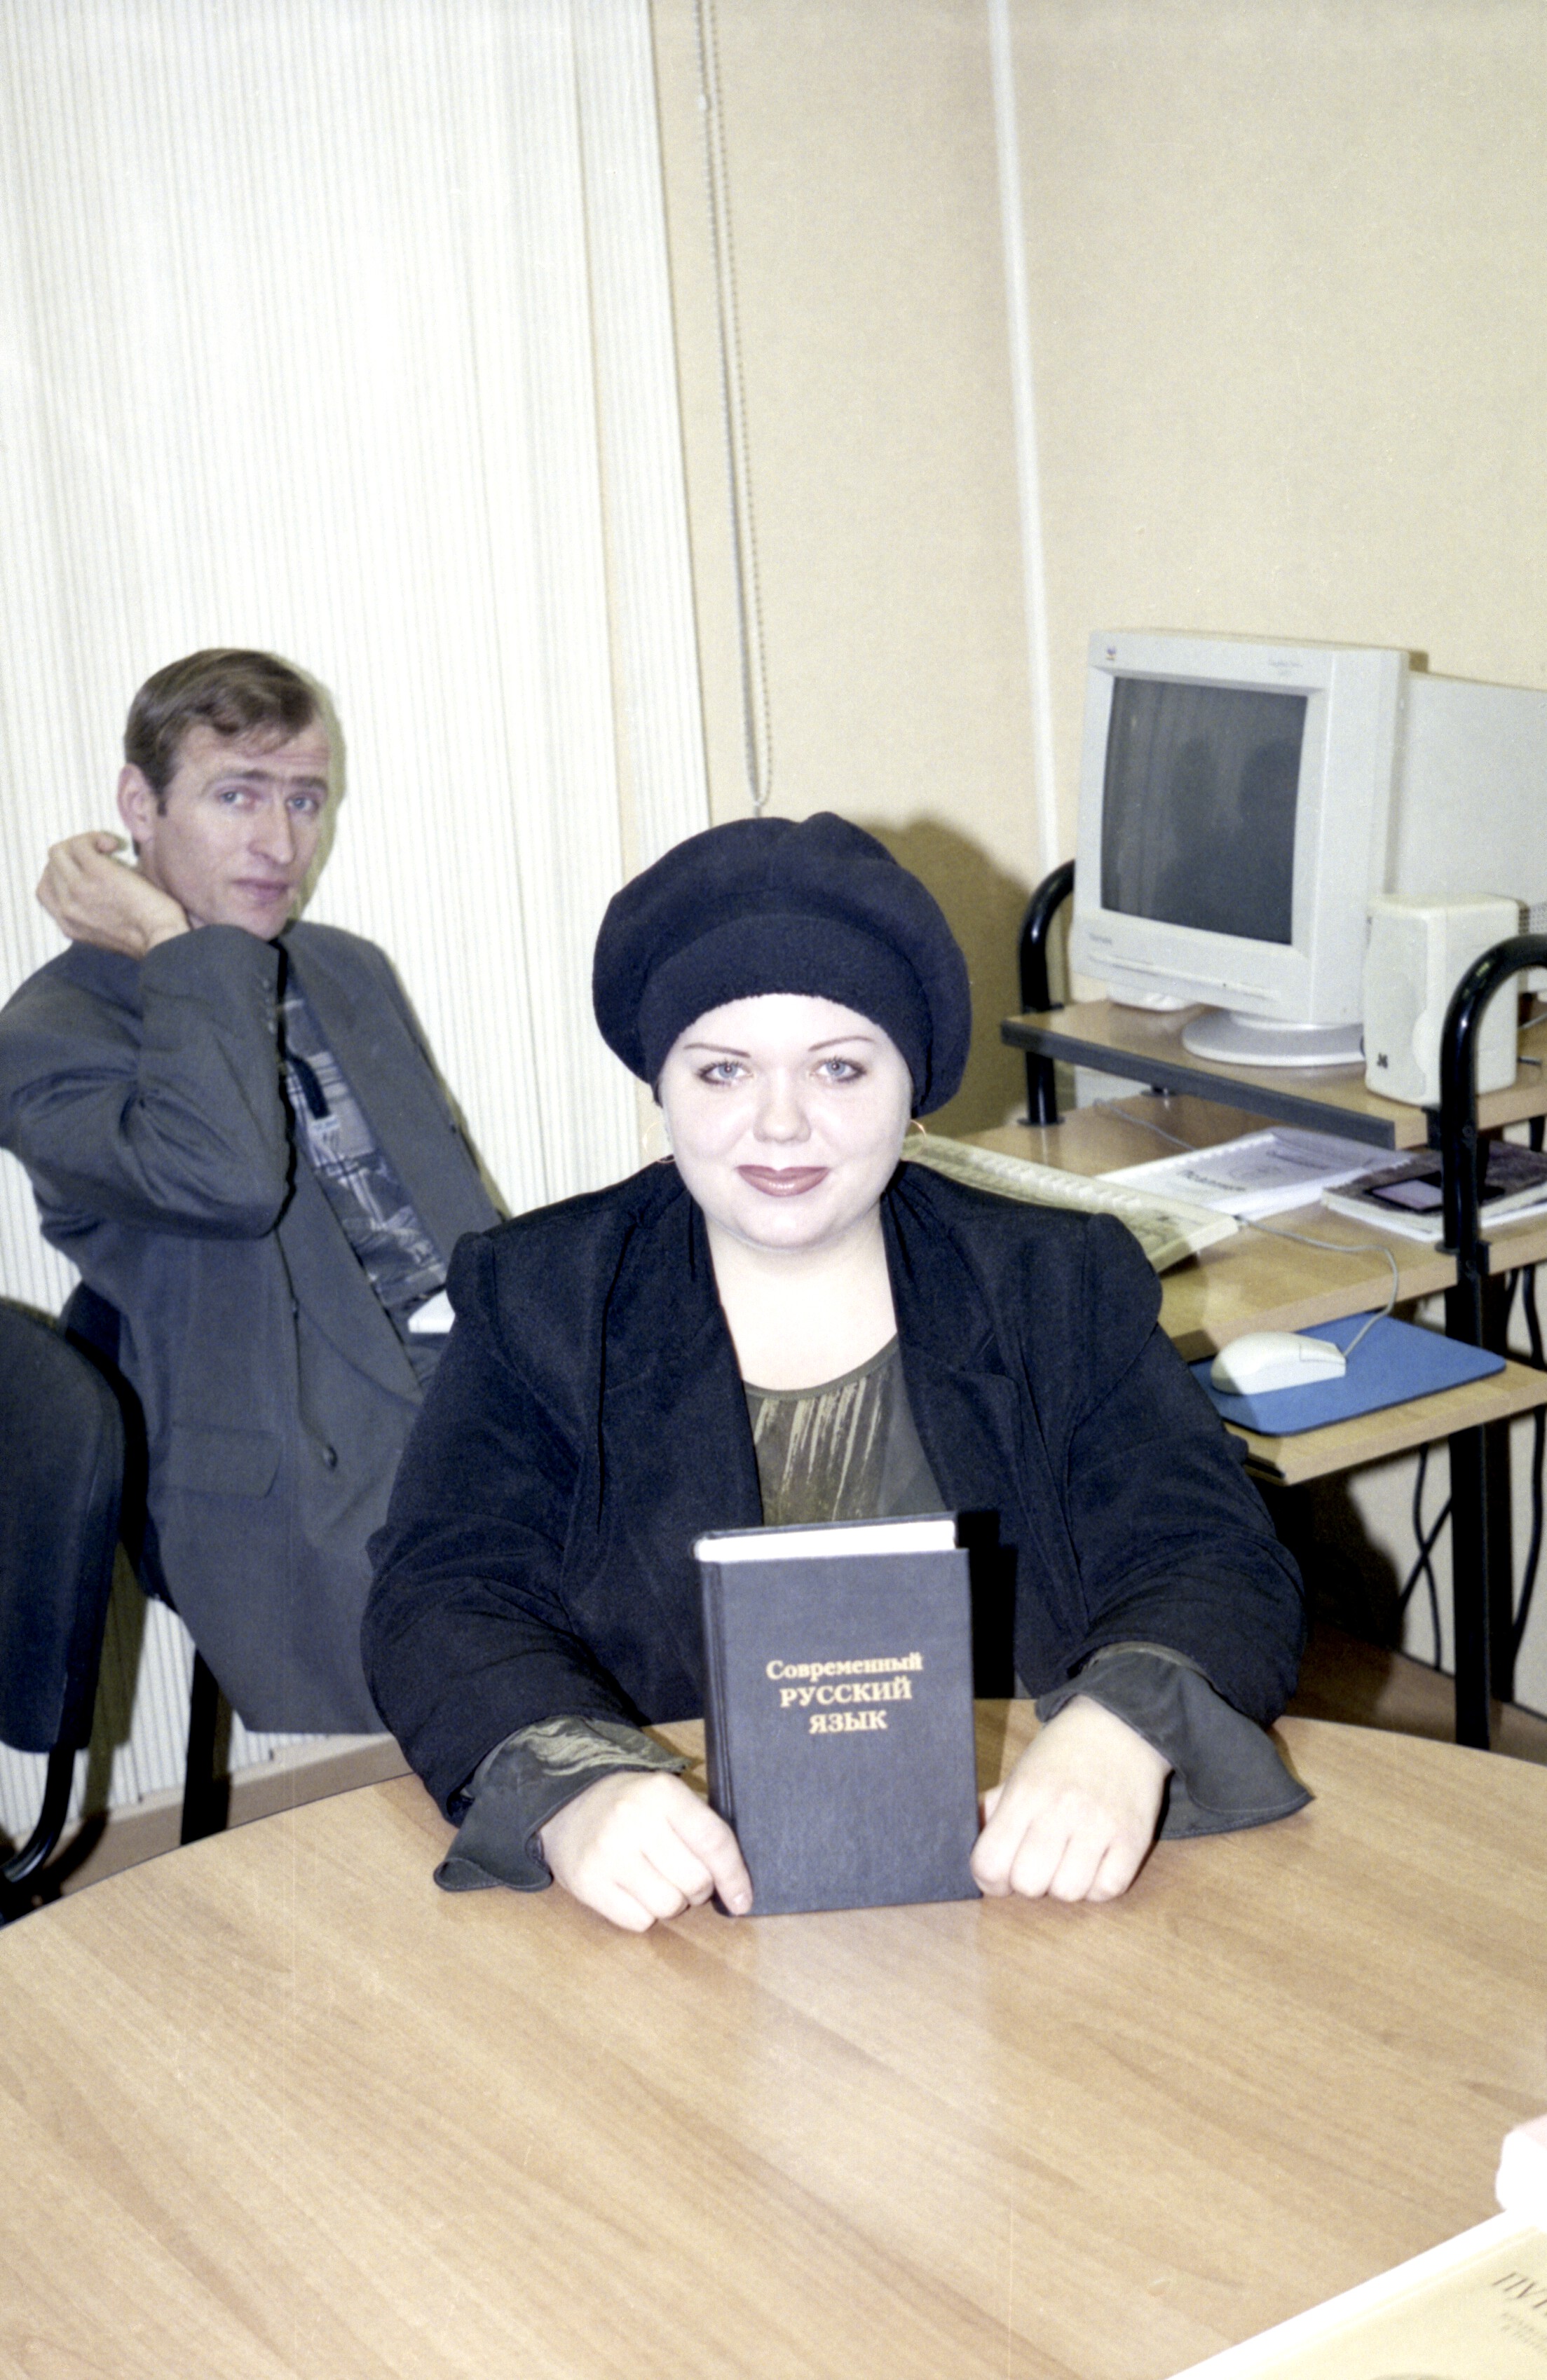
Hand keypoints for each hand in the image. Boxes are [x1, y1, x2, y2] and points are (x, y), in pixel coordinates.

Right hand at [37, 832, 188, 955]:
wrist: (163, 938)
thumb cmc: (149, 932)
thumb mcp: (107, 929)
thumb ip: (91, 910)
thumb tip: (94, 881)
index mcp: (68, 924)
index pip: (44, 889)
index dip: (63, 871)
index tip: (85, 868)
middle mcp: (66, 908)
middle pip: (51, 865)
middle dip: (74, 853)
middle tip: (101, 854)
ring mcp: (77, 890)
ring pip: (59, 851)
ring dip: (83, 843)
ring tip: (108, 849)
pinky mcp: (95, 873)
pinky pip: (81, 843)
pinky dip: (96, 838)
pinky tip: (114, 846)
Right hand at [538, 1770, 752, 1932]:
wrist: (566, 1806)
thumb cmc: (632, 1807)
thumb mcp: (668, 1798)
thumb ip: (701, 1830)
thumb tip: (738, 1886)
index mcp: (663, 1793)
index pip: (714, 1841)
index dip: (734, 1876)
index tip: (743, 1900)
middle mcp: (634, 1820)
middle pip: (695, 1881)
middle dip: (699, 1888)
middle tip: (685, 1877)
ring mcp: (608, 1853)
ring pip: (669, 1907)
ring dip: (672, 1903)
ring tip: (658, 1881)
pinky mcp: (587, 1882)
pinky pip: (639, 1921)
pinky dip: (644, 1914)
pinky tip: (633, 1890)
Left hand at [971, 1695, 1169, 1904]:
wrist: (1120, 1726)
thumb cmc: (1062, 1756)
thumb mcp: (1019, 1774)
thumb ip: (995, 1812)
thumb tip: (976, 1855)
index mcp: (1025, 1793)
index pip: (990, 1863)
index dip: (990, 1880)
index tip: (1001, 1875)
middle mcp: (1061, 1809)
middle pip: (1029, 1884)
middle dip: (1028, 1883)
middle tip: (1038, 1864)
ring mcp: (1100, 1825)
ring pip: (1068, 1893)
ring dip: (1065, 1885)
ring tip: (1069, 1861)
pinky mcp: (1134, 1839)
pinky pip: (1107, 1890)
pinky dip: (1098, 1886)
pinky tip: (1095, 1864)